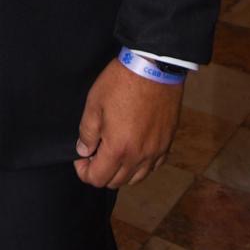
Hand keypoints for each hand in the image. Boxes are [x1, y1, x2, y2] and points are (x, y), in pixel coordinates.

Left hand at [74, 57, 182, 188]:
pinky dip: (141, 165)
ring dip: (121, 171)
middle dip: (101, 172)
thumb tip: (84, 150)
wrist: (154, 67)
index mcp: (118, 148)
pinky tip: (134, 150)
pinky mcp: (167, 142)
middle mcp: (139, 156)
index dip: (84, 171)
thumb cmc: (122, 82)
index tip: (81, 158)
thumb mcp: (94, 104)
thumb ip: (87, 132)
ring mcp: (156, 151)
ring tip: (114, 152)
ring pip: (136, 178)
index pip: (98, 179)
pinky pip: (154, 166)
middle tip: (95, 153)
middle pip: (116, 182)